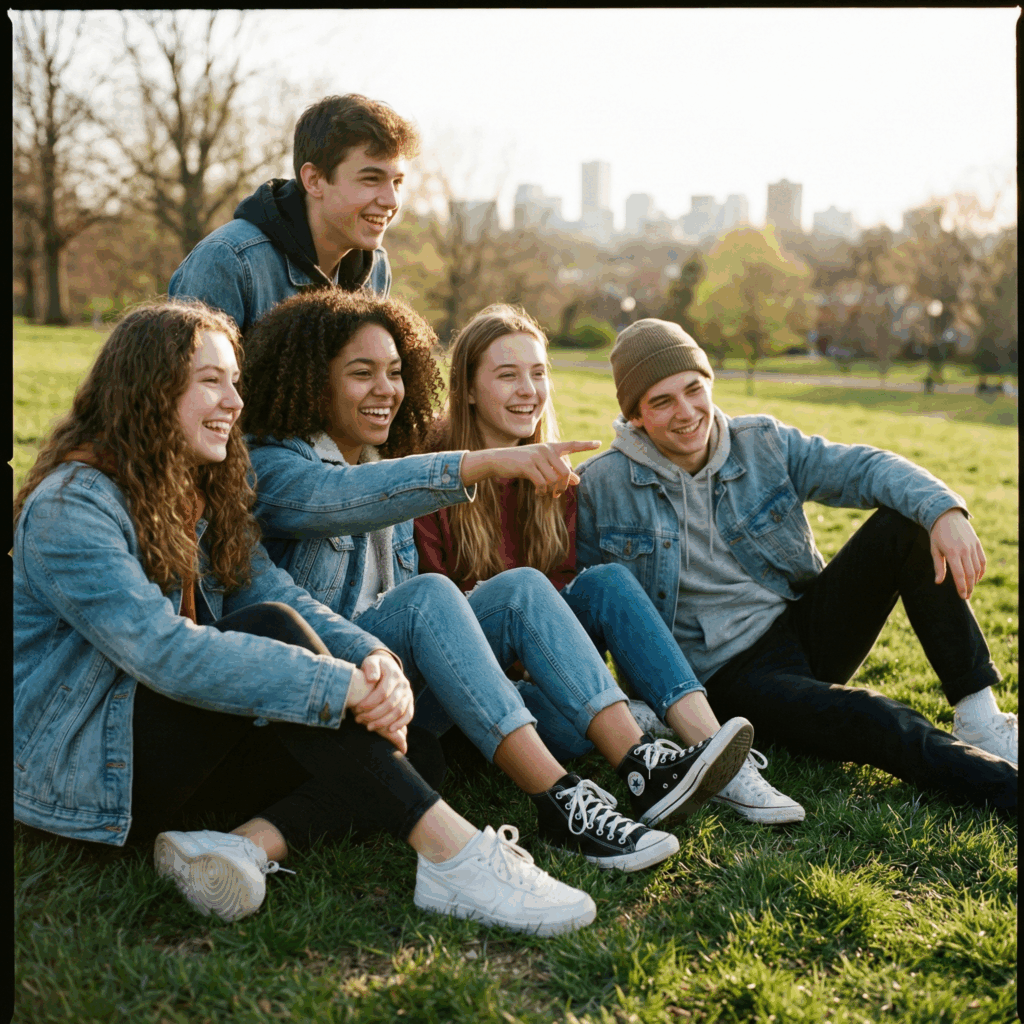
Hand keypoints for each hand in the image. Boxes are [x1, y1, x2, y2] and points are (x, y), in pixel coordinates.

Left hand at [347, 652, 413, 753]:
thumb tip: (372, 679)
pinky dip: (401, 724)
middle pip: (390, 704)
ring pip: (399, 711)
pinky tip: (389, 730)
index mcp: (394, 674)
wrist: (388, 667)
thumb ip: (371, 667)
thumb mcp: (371, 662)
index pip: (382, 692)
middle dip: (373, 715)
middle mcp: (403, 684)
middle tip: (359, 719)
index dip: (369, 703)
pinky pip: (409, 715)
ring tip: (369, 727)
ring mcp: (408, 693)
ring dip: (384, 722)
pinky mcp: (410, 701)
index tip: (357, 708)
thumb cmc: (375, 667)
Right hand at [461, 440, 600, 496]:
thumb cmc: (522, 463)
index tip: (599, 443)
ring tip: (546, 492)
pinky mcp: (528, 466)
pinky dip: (542, 491)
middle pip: (564, 472)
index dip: (586, 445)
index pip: (571, 445)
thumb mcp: (541, 466)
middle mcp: (545, 449)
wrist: (498, 460)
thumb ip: (559, 471)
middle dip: (563, 486)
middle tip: (557, 494)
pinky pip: (542, 483)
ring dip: (551, 490)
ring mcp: (536, 456)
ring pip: (554, 479)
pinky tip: (538, 492)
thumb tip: (578, 481)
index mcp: (550, 447)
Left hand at [930, 508, 985, 599]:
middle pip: (970, 574)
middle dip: (969, 587)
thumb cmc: (937, 534)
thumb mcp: (934, 550)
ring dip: (975, 580)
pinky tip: (977, 577)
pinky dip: (981, 570)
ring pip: (978, 568)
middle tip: (966, 596)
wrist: (947, 516)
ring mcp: (973, 546)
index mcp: (952, 553)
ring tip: (970, 588)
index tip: (962, 596)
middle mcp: (964, 550)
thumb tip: (938, 582)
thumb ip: (938, 566)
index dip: (961, 587)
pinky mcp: (977, 543)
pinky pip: (982, 560)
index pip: (959, 575)